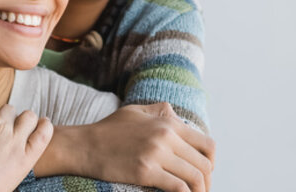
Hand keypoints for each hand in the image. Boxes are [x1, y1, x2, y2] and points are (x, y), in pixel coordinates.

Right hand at [0, 104, 53, 191]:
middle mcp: (0, 126)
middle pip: (9, 112)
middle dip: (5, 120)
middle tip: (0, 135)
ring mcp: (15, 142)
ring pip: (29, 118)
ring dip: (26, 120)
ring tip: (23, 129)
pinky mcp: (26, 158)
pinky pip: (43, 134)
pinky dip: (45, 127)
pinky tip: (44, 125)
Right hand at [44, 103, 214, 191]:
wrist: (83, 145)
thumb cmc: (108, 130)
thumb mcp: (137, 111)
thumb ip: (161, 111)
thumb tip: (178, 117)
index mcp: (168, 122)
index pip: (207, 145)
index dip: (211, 163)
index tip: (206, 173)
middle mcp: (166, 136)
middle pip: (204, 164)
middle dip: (207, 182)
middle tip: (201, 191)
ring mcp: (156, 154)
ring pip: (195, 178)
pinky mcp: (145, 172)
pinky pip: (178, 188)